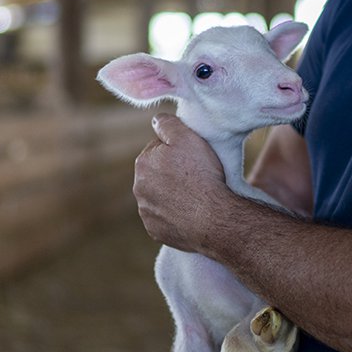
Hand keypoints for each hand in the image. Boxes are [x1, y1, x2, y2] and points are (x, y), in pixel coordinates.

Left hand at [132, 113, 228, 251]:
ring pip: (159, 197)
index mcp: (143, 163)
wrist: (213, 218)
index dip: (177, 151)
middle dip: (172, 173)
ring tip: (195, 196)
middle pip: (157, 174)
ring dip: (172, 194)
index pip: (158, 149)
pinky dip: (174, 215)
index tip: (192, 158)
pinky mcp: (155, 230)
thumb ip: (168, 124)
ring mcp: (146, 212)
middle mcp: (139, 188)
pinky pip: (164, 218)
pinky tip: (190, 212)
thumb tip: (156, 120)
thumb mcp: (188, 138)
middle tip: (195, 176)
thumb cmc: (202, 175)